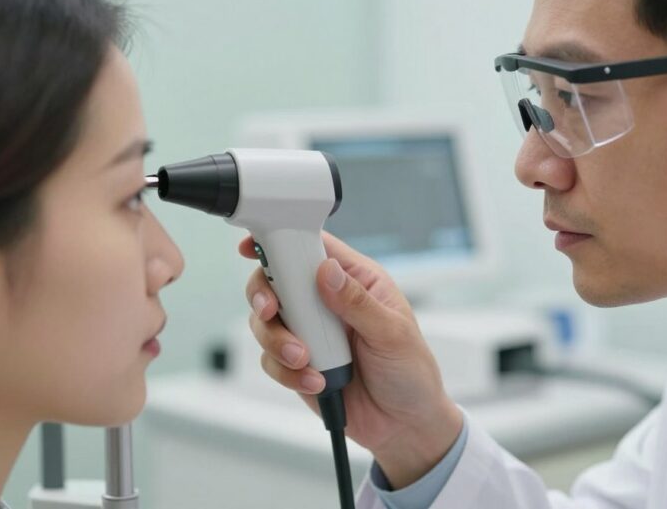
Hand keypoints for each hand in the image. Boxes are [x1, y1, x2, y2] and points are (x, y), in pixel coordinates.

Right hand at [241, 232, 463, 487]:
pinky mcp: (298, 363)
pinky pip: (272, 360)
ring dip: (278, 341)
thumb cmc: (411, 372)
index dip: (282, 240)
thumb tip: (326, 271)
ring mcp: (309, 332)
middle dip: (265, 296)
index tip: (255, 245)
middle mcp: (326, 301)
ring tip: (306, 360)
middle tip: (270, 311)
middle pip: (276, 281)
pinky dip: (288, 372)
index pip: (313, 246)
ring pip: (266, 322)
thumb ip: (357, 302)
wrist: (404, 426)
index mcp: (354, 280)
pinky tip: (317, 381)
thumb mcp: (392, 333)